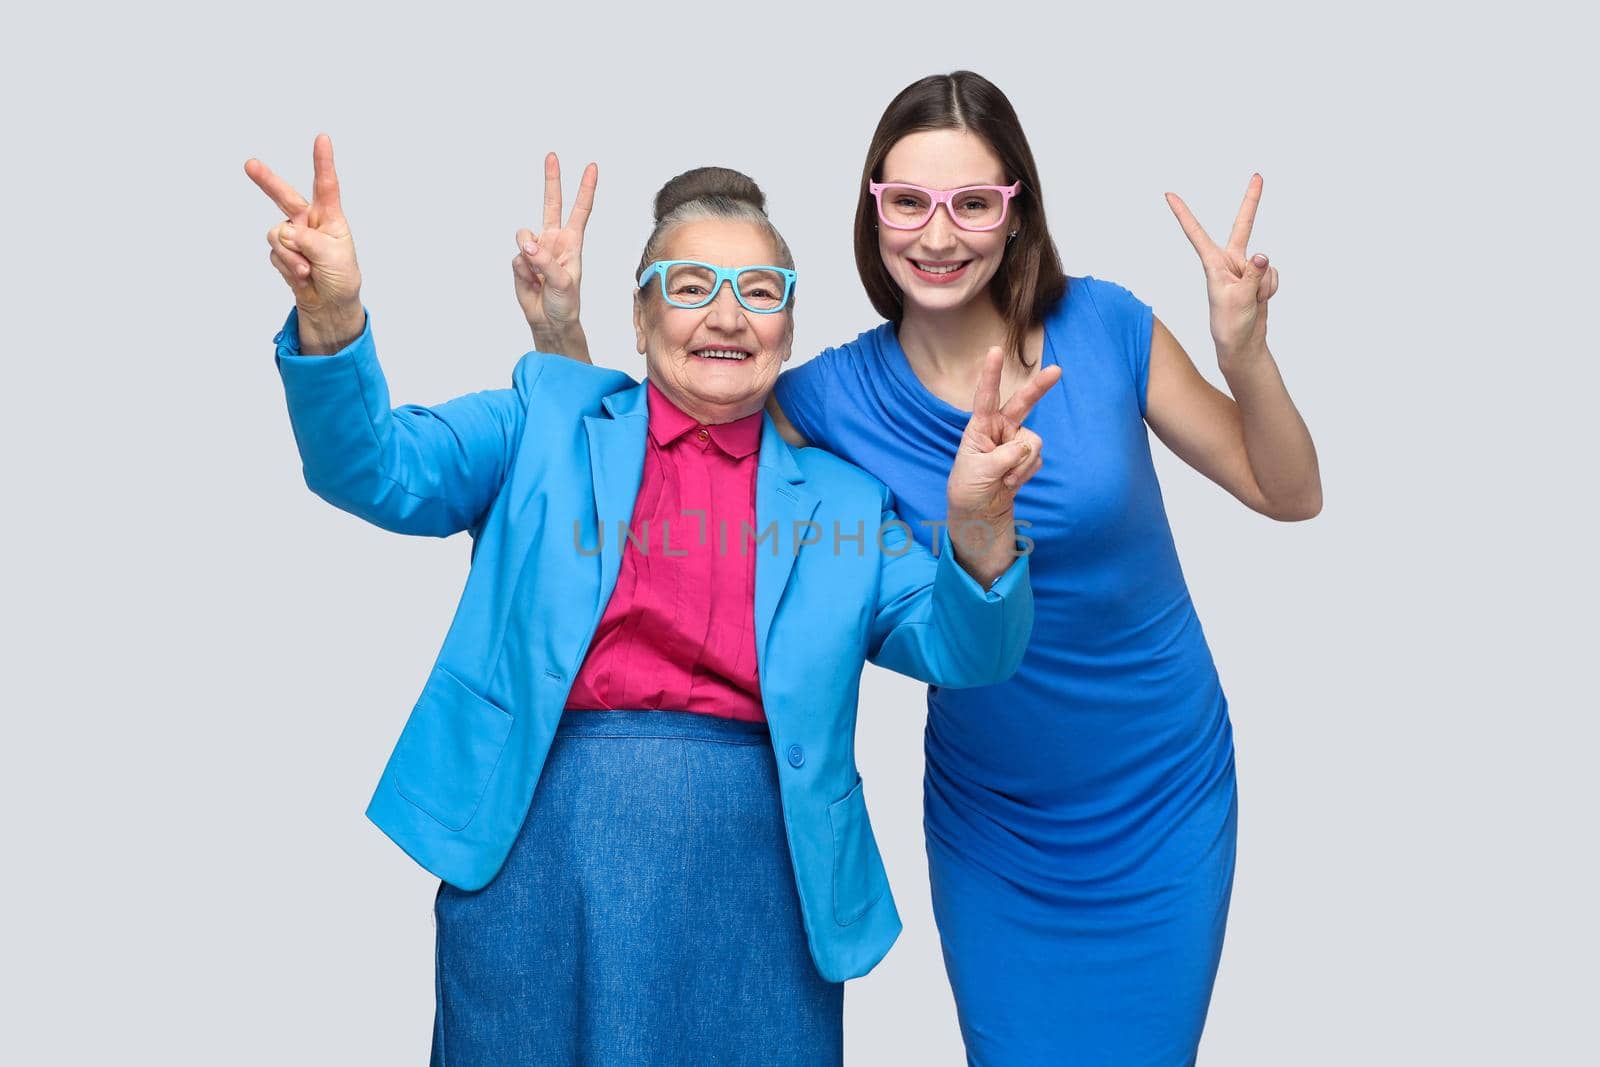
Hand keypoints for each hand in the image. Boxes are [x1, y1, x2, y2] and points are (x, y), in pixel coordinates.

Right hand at [244, 134, 362, 330]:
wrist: (329, 303)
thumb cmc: (341, 277)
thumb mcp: (333, 257)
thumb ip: (308, 240)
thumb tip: (282, 232)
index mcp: (329, 217)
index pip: (326, 185)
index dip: (323, 162)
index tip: (323, 139)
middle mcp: (308, 221)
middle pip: (284, 196)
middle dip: (266, 181)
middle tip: (250, 164)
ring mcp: (292, 235)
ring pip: (277, 235)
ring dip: (292, 256)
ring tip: (308, 271)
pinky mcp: (281, 250)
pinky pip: (276, 253)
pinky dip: (288, 267)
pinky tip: (302, 276)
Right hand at [513, 153, 596, 339]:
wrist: (550, 320)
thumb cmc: (565, 303)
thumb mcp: (563, 283)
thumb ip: (546, 262)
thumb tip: (528, 245)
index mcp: (572, 242)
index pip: (580, 210)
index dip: (586, 189)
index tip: (591, 167)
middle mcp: (553, 240)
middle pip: (551, 203)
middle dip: (551, 180)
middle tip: (552, 156)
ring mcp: (536, 249)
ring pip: (524, 235)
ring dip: (528, 252)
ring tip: (537, 274)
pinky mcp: (521, 260)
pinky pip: (516, 258)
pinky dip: (522, 271)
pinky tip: (531, 282)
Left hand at [945, 348, 1059, 580]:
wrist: (980, 510)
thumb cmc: (969, 486)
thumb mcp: (979, 471)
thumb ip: (1003, 457)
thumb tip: (1026, 448)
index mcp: (980, 426)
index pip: (986, 397)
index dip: (991, 374)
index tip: (994, 351)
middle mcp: (1000, 428)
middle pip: (1023, 403)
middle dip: (1040, 387)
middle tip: (1057, 370)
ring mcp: (1016, 441)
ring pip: (1033, 443)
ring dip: (1021, 465)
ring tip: (1003, 479)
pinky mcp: (1027, 457)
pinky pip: (1036, 460)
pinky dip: (1025, 474)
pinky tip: (1010, 482)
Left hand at [1165, 173, 1280, 364]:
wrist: (1242, 344)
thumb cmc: (1230, 325)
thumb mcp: (1239, 300)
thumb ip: (1253, 276)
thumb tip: (1263, 255)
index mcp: (1213, 264)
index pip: (1196, 233)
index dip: (1183, 213)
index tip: (1168, 194)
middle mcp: (1228, 262)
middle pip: (1243, 226)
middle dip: (1252, 202)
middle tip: (1259, 175)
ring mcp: (1246, 268)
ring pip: (1266, 264)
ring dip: (1264, 285)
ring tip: (1250, 302)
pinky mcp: (1259, 277)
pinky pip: (1273, 275)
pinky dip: (1270, 289)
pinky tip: (1260, 300)